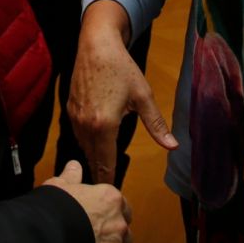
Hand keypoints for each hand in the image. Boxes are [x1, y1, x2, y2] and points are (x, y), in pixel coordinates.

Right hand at [42, 160, 131, 242]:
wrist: (48, 238)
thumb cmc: (53, 210)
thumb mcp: (58, 187)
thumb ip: (70, 176)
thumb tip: (74, 166)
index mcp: (111, 201)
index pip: (123, 209)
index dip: (112, 215)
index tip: (101, 220)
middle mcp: (118, 226)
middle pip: (124, 236)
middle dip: (113, 241)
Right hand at [68, 1, 177, 184]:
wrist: (95, 45)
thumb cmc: (122, 68)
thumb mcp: (143, 96)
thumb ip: (156, 125)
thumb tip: (173, 146)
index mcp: (104, 126)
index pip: (105, 164)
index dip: (110, 181)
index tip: (114, 198)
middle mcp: (85, 126)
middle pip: (92, 159)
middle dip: (101, 173)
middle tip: (109, 190)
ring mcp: (75, 118)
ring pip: (83, 148)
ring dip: (93, 159)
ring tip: (103, 172)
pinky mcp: (70, 110)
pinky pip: (78, 135)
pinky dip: (87, 144)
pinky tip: (95, 146)